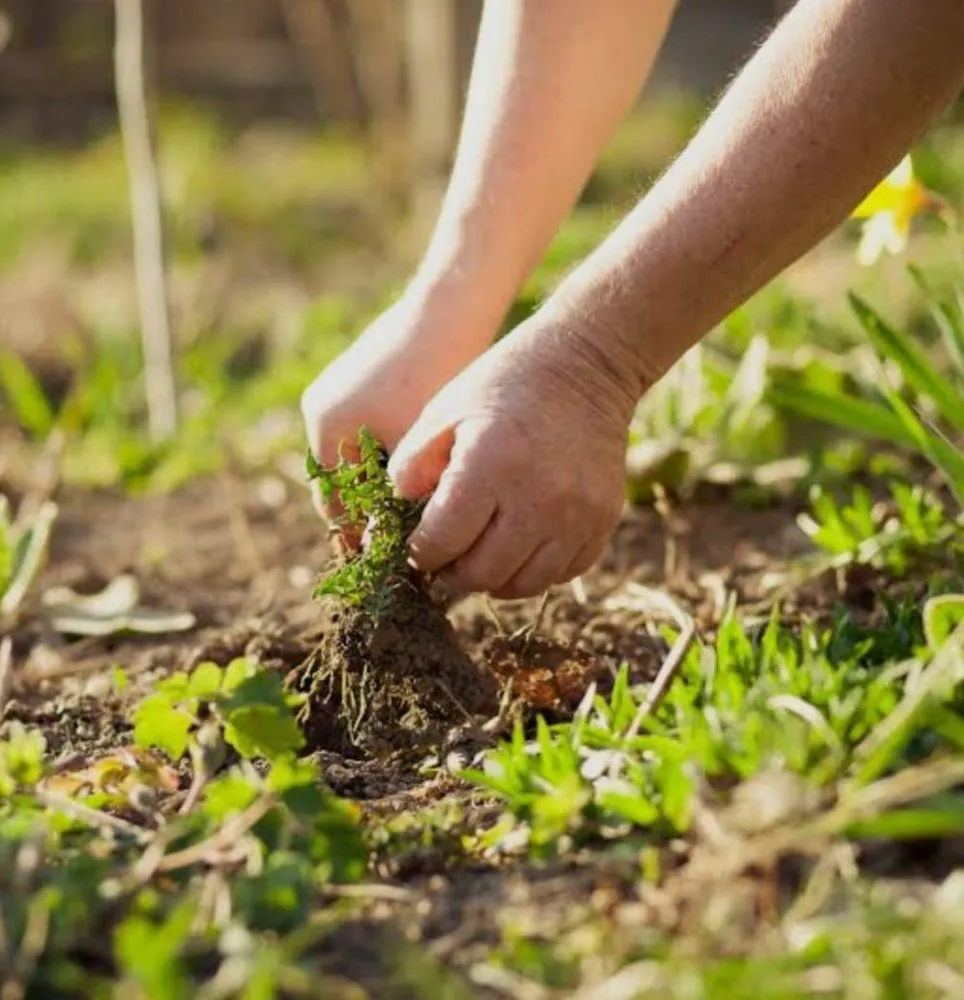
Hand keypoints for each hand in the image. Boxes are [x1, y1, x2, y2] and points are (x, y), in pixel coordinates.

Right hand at [301, 288, 491, 545]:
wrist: (451, 306)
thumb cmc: (434, 375)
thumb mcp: (413, 446)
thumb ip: (394, 497)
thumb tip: (383, 549)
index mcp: (326, 426)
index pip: (333, 502)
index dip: (357, 537)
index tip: (384, 566)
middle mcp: (323, 408)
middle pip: (342, 481)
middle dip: (369, 513)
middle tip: (402, 547)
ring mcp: (342, 391)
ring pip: (359, 459)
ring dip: (382, 486)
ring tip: (416, 515)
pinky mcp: (366, 379)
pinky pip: (371, 433)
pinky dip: (391, 458)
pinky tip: (426, 473)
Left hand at [388, 314, 641, 597]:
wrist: (586, 366)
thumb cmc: (504, 385)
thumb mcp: (444, 411)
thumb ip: (411, 466)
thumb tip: (394, 521)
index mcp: (490, 464)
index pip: (442, 542)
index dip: (419, 554)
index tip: (415, 549)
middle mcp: (538, 497)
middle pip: (481, 574)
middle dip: (452, 575)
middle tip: (442, 562)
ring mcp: (577, 514)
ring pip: (522, 585)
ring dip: (492, 580)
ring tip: (478, 559)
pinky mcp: (603, 521)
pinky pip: (561, 573)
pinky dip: (533, 571)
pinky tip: (517, 547)